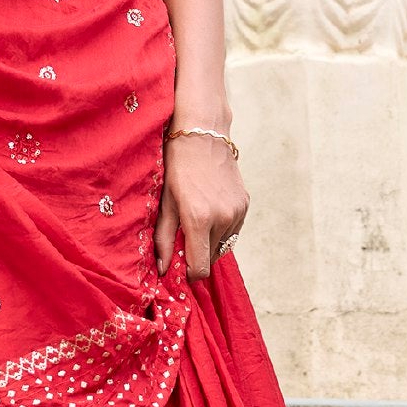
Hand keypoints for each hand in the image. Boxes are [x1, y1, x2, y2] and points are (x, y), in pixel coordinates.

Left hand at [154, 130, 248, 279]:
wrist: (202, 134)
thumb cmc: (177, 165)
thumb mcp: (165, 201)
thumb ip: (164, 238)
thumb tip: (161, 268)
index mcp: (199, 219)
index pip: (201, 268)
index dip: (188, 272)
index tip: (178, 266)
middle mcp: (222, 219)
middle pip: (211, 258)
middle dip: (196, 254)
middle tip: (181, 237)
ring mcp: (237, 212)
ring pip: (222, 246)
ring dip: (208, 242)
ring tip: (194, 220)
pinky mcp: (245, 205)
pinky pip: (232, 231)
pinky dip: (219, 230)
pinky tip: (208, 212)